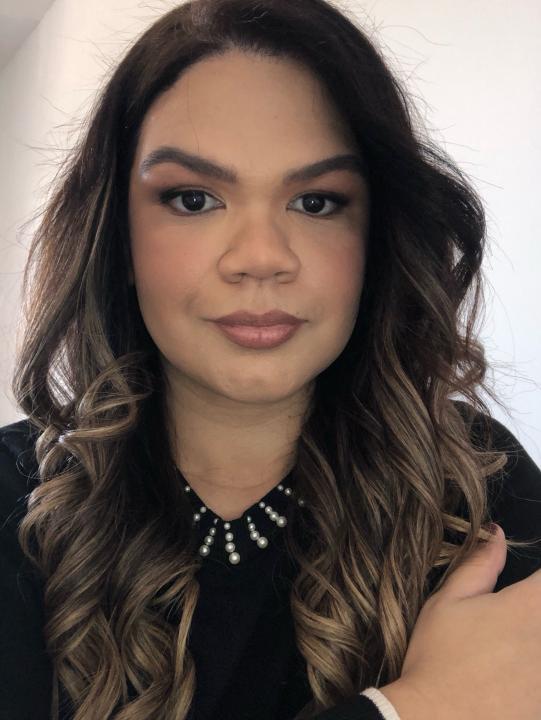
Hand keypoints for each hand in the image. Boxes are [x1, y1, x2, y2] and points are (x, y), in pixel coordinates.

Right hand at [379, 524, 540, 719]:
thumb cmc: (438, 658)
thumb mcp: (448, 602)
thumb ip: (479, 565)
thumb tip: (497, 534)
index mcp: (526, 609)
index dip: (539, 579)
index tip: (529, 588)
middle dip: (533, 611)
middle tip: (508, 625)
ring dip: (532, 642)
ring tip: (506, 650)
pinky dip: (533, 675)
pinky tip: (515, 678)